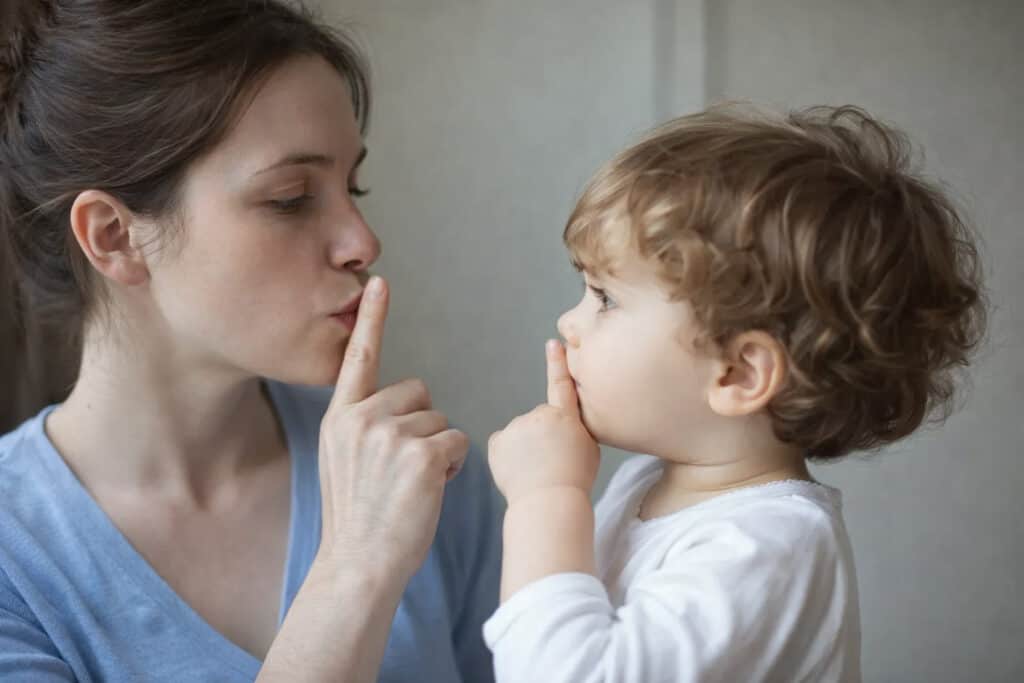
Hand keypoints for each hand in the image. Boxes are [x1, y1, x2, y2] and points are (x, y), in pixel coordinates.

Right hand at [316, 276, 468, 583]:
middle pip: (418, 392)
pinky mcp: (422, 454)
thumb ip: (363, 428)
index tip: (378, 281)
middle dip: (422, 423)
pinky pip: (458, 440)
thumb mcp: (343, 463)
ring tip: (412, 486)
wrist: (359, 564)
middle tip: (403, 469)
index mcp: (340, 418)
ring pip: (440, 419)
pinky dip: (454, 464)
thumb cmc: (359, 519)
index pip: (358, 358)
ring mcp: (390, 435)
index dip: (372, 319)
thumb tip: (398, 410)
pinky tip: (430, 489)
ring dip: (438, 448)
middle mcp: (361, 419)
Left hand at [488, 340, 599, 504]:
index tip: (554, 342)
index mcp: (565, 416)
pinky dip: (507, 456)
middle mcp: (539, 415)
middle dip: (541, 436)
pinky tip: (518, 471)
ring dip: (524, 448)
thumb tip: (562, 425)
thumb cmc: (574, 480)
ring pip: (519, 434)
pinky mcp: (497, 441)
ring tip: (535, 471)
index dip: (557, 362)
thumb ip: (575, 428)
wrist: (549, 502)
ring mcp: (516, 426)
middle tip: (550, 462)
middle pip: (538, 421)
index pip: (561, 383)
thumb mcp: (589, 448)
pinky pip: (502, 445)